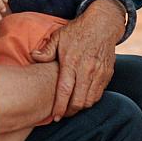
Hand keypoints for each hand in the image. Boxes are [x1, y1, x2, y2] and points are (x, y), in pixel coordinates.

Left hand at [30, 0, 124, 120]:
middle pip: (79, 101)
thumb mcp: (59, 36)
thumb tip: (33, 57)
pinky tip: (83, 99)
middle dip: (70, 112)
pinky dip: (91, 100)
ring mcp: (99, 73)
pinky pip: (99, 94)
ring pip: (90, 100)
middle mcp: (87, 70)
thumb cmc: (78, 30)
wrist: (103, 24)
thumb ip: (46, 50)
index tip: (55, 117)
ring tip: (71, 108)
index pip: (65, 91)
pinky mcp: (107, 74)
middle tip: (62, 114)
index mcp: (71, 62)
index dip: (60, 107)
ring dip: (80, 107)